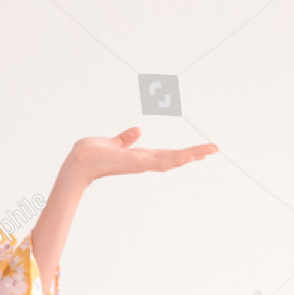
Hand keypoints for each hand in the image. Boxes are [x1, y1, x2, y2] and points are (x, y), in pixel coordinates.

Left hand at [64, 127, 216, 184]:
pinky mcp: (134, 163)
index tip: (200, 151)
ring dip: (189, 155)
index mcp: (140, 156)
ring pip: (170, 160)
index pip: (167, 153)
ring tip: (208, 151)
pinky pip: (157, 161)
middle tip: (215, 149)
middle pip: (174, 157)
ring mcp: (140, 164)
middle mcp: (143, 161)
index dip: (183, 152)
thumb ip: (125, 139)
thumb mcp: (113, 143)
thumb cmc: (91, 154)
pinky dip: (173, 159)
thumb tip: (138, 130)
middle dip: (195, 154)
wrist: (78, 162)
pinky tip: (187, 156)